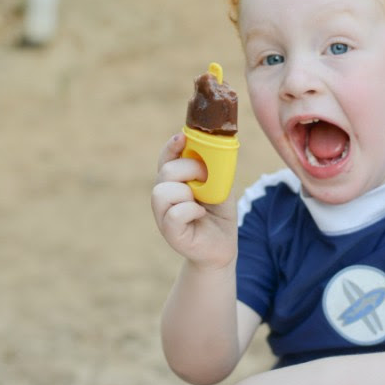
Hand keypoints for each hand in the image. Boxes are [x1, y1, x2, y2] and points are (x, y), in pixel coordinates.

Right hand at [151, 134, 236, 266]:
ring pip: (163, 191)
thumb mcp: (220, 186)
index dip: (172, 146)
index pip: (166, 158)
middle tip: (206, 180)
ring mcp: (163, 216)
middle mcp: (164, 197)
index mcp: (175, 182)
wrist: (222, 247)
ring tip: (201, 202)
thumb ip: (214, 168)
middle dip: (190, 169)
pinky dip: (191, 210)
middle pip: (166, 171)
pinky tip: (200, 214)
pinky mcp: (169, 233)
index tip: (182, 138)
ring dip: (188, 192)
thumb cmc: (219, 215)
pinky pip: (175, 213)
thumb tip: (213, 146)